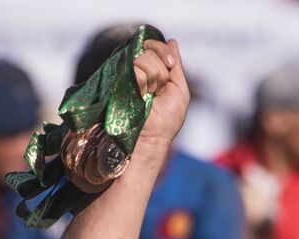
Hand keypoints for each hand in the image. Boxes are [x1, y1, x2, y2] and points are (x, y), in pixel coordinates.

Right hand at [133, 38, 188, 152]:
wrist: (152, 137)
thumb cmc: (167, 119)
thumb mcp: (179, 89)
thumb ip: (176, 65)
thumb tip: (171, 41)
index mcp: (152, 69)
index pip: (153, 45)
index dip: (162, 51)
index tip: (170, 65)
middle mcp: (137, 69)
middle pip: (149, 49)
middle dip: (160, 70)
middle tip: (158, 89)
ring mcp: (126, 75)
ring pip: (142, 58)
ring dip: (152, 78)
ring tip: (149, 95)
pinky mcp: (118, 81)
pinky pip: (134, 69)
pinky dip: (143, 83)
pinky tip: (141, 95)